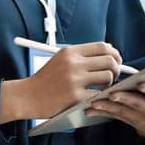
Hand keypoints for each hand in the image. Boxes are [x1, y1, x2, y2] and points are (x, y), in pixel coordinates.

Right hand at [0, 42, 123, 122]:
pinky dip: (102, 96)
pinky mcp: (76, 97)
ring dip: (110, 83)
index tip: (117, 60)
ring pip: (108, 76)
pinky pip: (100, 95)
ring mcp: (75, 80)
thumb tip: (108, 51)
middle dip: (116, 68)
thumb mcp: (60, 59)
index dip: (114, 53)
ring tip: (102, 87)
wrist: (27, 96)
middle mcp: (73, 63)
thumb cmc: (45, 80)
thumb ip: (81, 55)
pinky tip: (98, 97)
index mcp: (70, 51)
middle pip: (109, 60)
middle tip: (114, 75)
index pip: (102, 46)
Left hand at [85, 72, 144, 141]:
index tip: (142, 84)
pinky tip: (89, 108)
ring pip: (122, 111)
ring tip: (95, 101)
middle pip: (137, 104)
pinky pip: (113, 116)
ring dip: (108, 106)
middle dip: (125, 99)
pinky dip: (101, 112)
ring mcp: (138, 118)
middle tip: (113, 93)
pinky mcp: (127, 120)